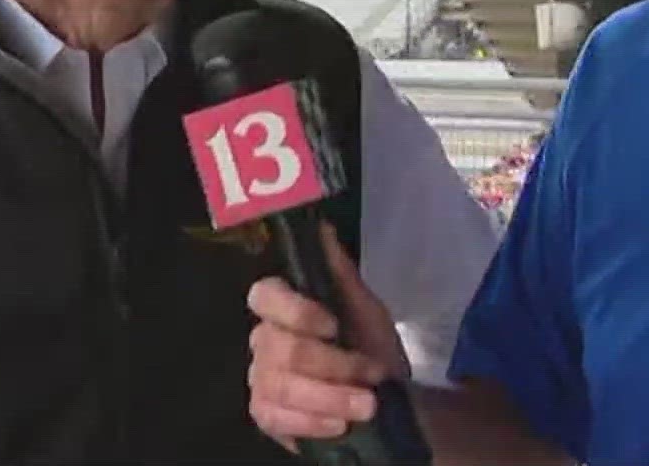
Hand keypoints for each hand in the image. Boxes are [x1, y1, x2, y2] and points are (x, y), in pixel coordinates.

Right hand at [247, 225, 408, 446]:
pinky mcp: (266, 415)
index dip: (296, 311)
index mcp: (283, 306)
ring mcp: (261, 380)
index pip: (264, 295)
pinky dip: (311, 423)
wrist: (387, 400)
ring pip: (281, 387)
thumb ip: (340, 271)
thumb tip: (322, 224)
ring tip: (367, 406)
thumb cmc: (372, 348)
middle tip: (372, 375)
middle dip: (332, 365)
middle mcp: (264, 340)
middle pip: (280, 349)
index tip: (333, 326)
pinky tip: (339, 424)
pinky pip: (276, 419)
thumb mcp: (365, 308)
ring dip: (330, 397)